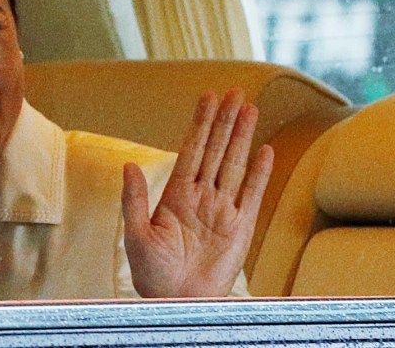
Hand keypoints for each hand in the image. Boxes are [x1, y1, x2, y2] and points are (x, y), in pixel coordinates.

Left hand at [121, 88, 273, 297]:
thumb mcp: (136, 234)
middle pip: (216, 149)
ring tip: (249, 108)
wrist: (177, 303)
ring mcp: (223, 210)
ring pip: (234, 164)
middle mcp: (201, 197)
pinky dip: (260, 172)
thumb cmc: (152, 273)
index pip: (191, 149)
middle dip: (224, 120)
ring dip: (242, 136)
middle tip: (233, 91)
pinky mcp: (240, 228)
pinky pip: (252, 195)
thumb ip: (134, 199)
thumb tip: (129, 165)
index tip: (208, 97)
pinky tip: (264, 149)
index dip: (200, 123)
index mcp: (176, 194)